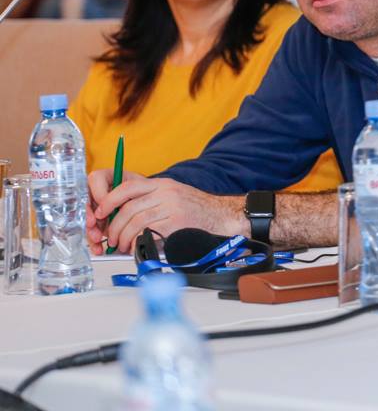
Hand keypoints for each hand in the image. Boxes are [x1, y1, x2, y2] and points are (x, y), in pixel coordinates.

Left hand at [88, 170, 245, 253]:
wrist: (223, 217)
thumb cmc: (198, 210)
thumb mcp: (174, 196)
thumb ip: (151, 200)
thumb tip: (122, 215)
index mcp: (162, 184)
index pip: (127, 186)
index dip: (109, 199)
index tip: (101, 212)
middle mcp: (166, 192)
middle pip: (128, 207)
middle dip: (114, 226)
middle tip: (111, 237)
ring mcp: (171, 207)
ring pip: (135, 221)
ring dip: (123, 237)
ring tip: (121, 245)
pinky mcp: (176, 223)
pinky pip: (147, 232)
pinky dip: (136, 242)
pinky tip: (135, 247)